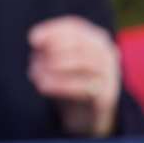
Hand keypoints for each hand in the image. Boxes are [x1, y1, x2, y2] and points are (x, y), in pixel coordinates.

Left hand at [27, 15, 121, 137]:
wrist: (85, 115)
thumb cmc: (67, 80)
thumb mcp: (54, 61)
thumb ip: (47, 49)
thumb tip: (37, 41)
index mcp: (94, 38)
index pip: (73, 27)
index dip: (52, 31)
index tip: (32, 40)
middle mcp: (106, 51)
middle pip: (79, 42)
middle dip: (53, 51)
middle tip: (34, 63)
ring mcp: (111, 73)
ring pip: (84, 61)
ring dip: (55, 67)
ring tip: (37, 76)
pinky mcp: (108, 95)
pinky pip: (85, 86)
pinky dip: (61, 84)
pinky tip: (43, 86)